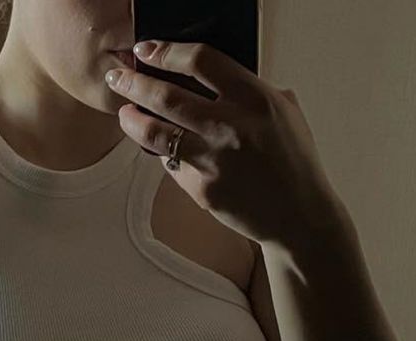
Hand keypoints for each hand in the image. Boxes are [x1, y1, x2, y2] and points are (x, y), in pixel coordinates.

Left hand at [105, 40, 343, 250]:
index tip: (146, 50)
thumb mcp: (283, 111)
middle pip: (167, 95)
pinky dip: (163, 155)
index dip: (166, 52)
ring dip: (133, 120)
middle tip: (117, 76)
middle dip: (134, 82)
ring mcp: (214, 161)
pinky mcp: (203, 190)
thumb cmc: (292, 161)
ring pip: (157, 134)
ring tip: (124, 112)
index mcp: (254, 97)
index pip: (200, 60)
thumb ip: (249, 89)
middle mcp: (231, 126)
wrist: (298, 215)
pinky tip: (159, 148)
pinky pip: (172, 166)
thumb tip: (210, 74)